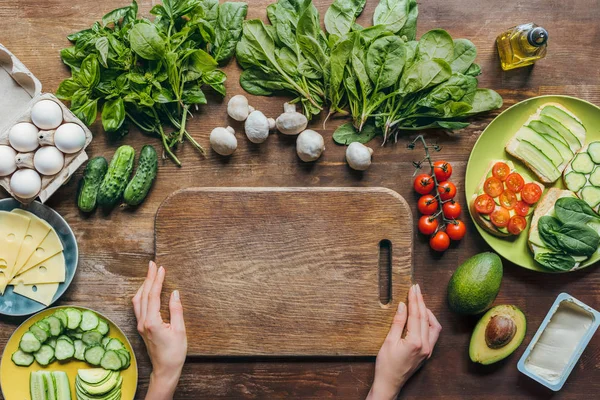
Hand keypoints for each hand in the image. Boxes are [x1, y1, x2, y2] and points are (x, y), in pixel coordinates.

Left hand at [132, 261, 186, 399]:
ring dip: (144, 285)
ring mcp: (140, 325)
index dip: (157, 280)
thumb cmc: (174, 353)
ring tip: (150, 274)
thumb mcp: (180, 330)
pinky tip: (146, 291)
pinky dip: (142, 295)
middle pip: (143, 294)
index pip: (153, 295)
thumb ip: (176, 310)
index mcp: (152, 322)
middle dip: (148, 278)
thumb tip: (174, 293)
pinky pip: (138, 306)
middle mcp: (143, 322)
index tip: (161, 268)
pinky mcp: (142, 327)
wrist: (165, 369)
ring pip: (138, 300)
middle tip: (152, 264)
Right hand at [367, 284, 441, 399]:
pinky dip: (429, 322)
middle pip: (425, 318)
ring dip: (427, 311)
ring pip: (433, 325)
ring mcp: (428, 350)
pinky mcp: (427, 352)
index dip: (414, 300)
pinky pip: (433, 333)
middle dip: (420, 301)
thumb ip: (397, 323)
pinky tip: (423, 316)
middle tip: (416, 288)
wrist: (389, 383)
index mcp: (415, 342)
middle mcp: (426, 346)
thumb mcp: (388, 342)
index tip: (412, 288)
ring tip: (419, 301)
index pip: (416, 315)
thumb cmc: (386, 365)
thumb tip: (402, 306)